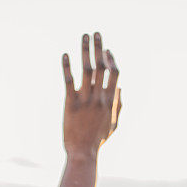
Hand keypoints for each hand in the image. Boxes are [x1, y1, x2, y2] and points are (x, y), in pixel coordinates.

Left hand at [62, 32, 121, 159]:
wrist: (83, 153)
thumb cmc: (98, 140)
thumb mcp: (114, 124)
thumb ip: (119, 106)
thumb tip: (121, 89)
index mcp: (110, 101)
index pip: (114, 74)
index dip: (111, 60)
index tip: (107, 50)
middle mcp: (99, 98)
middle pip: (102, 67)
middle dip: (99, 48)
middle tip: (96, 33)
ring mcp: (85, 100)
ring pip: (87, 70)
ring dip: (85, 51)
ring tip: (84, 36)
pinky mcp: (70, 104)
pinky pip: (69, 82)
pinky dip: (67, 67)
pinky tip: (65, 54)